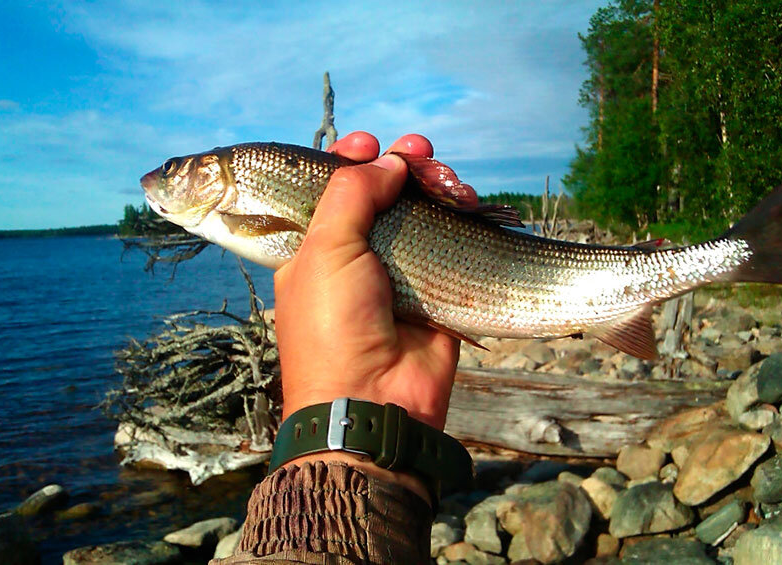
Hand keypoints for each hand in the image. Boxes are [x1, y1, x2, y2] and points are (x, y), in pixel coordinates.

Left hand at [274, 131, 459, 429]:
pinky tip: (466, 201)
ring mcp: (400, 274)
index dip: (351, 162)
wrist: (374, 399)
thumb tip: (387, 161)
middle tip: (420, 151)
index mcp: (315, 249)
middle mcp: (357, 258)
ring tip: (448, 180)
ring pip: (422, 214)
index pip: (332, 192)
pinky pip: (454, 243)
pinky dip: (463, 218)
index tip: (369, 143)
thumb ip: (352, 195)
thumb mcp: (324, 249)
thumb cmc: (332, 324)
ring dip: (436, 187)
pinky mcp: (438, 290)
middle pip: (383, 196)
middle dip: (402, 166)